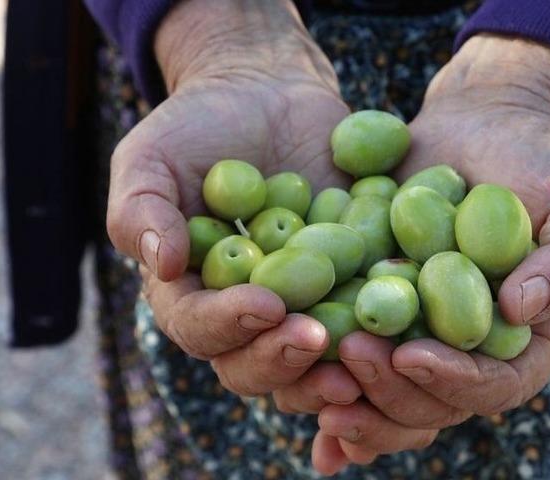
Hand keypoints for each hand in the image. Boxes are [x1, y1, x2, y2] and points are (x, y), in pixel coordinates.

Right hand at [108, 0, 355, 399]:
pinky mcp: (348, 290)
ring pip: (310, 365)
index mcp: (190, 296)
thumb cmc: (199, 125)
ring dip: (332, 373)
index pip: (199, 328)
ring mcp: (301, 309)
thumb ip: (141, 209)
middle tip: (318, 340)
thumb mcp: (151, 155)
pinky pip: (365, 328)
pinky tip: (408, 339)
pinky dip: (381, 342)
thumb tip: (163, 265)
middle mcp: (244, 316)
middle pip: (254, 366)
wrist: (269, 97)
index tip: (265, 305)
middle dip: (283, 360)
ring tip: (363, 363)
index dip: (228, 325)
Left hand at [299, 35, 549, 472]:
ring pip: (382, 397)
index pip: (497, 386)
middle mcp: (469, 356)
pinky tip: (291, 391)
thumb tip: (519, 311)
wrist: (479, 129)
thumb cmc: (537, 166)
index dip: (456, 383)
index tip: (411, 356)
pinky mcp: (373, 316)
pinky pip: (346, 362)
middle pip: (431, 406)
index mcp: (524, 345)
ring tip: (309, 383)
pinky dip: (319, 386)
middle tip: (350, 355)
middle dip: (388, 392)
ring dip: (345, 401)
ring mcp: (418, 339)